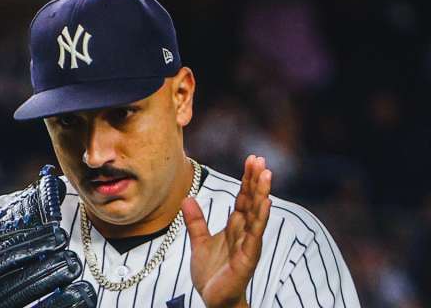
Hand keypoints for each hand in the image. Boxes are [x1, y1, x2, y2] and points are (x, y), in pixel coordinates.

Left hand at [182, 155, 271, 307]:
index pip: (243, 198)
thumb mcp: (199, 242)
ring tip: (267, 174)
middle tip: (260, 159)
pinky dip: (260, 218)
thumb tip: (187, 198)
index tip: (252, 159)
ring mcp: (248, 244)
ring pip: (256, 214)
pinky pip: (255, 235)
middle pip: (252, 201)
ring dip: (262, 194)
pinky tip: (265, 203)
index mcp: (234, 227)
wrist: (213, 300)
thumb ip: (196, 221)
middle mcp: (244, 232)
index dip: (247, 179)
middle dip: (256, 180)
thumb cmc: (212, 273)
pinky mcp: (247, 258)